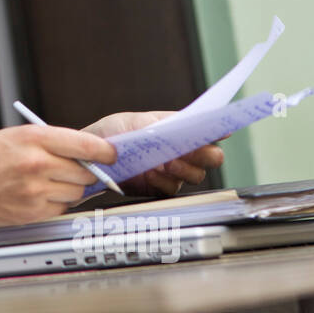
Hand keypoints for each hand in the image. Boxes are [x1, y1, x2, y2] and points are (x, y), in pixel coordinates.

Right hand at [0, 124, 118, 226]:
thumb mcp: (16, 136)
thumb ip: (50, 142)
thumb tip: (83, 152)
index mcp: (33, 138)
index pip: (84, 144)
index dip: (103, 151)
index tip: (111, 154)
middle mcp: (37, 163)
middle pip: (84, 172)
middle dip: (83, 172)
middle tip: (73, 170)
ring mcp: (35, 190)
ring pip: (76, 192)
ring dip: (69, 189)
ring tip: (47, 182)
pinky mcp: (32, 211)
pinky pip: (61, 208)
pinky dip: (55, 203)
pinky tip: (37, 195)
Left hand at [81, 111, 226, 196]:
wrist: (90, 156)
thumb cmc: (113, 133)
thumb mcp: (134, 122)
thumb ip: (159, 124)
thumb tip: (180, 124)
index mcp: (178, 131)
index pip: (206, 130)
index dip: (218, 130)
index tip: (222, 130)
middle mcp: (181, 152)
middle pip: (210, 157)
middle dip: (205, 154)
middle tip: (190, 151)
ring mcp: (173, 172)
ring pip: (195, 175)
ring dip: (183, 169)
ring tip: (167, 163)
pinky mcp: (160, 189)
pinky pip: (172, 189)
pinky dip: (163, 182)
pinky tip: (150, 175)